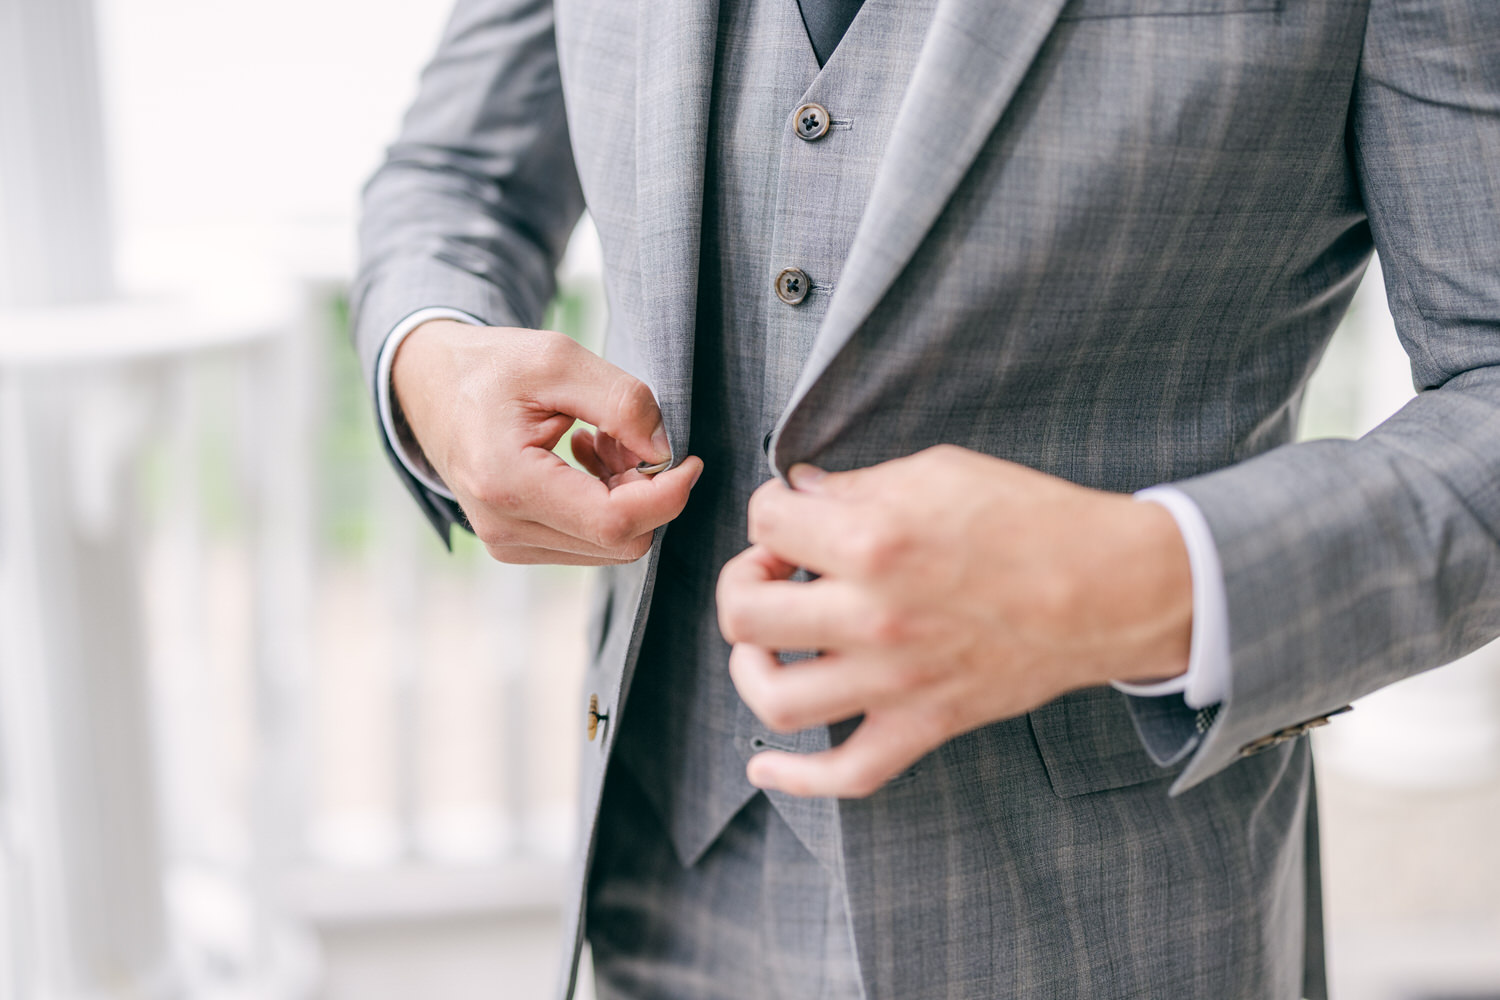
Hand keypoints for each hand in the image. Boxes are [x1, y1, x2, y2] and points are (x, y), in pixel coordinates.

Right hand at [392, 319, 702, 563]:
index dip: (667, 495)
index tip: (690, 459)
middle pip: (621, 541)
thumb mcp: (558, 359)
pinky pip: (589, 542)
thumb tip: (665, 453)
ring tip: (598, 439)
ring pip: (610, 545)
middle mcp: (505, 528)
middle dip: (645, 491)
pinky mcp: (516, 547)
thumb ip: (622, 402)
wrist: (430, 386)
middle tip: (628, 434)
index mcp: (507, 482)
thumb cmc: (491, 367)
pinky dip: (606, 504)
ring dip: (625, 495)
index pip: (614, 522)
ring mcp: (508, 545)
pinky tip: (585, 459)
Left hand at [716, 445, 1191, 797]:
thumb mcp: (939, 470)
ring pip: (776, 699)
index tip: (794, 518)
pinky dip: (795, 780)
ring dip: (751, 667)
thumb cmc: (1032, 517)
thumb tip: (800, 492)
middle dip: (743, 581)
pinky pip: (845, 774)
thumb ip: (857, 485)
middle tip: (775, 570)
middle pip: (745, 614)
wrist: (1112, 586)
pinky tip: (764, 766)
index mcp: (873, 540)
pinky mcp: (924, 725)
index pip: (766, 523)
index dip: (770, 512)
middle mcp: (872, 616)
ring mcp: (896, 681)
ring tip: (768, 643)